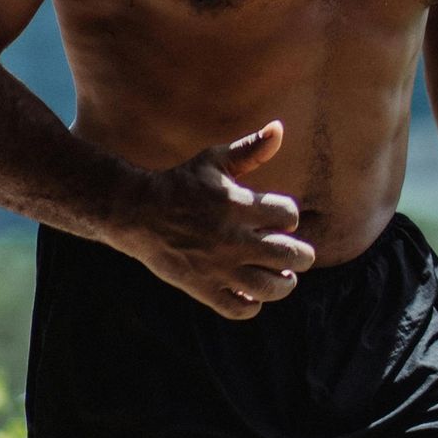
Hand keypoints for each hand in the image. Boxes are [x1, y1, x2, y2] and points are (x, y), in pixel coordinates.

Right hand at [123, 121, 315, 318]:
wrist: (136, 212)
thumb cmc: (182, 184)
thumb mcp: (214, 160)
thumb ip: (250, 149)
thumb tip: (279, 128)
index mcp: (237, 205)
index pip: (289, 215)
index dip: (289, 216)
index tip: (278, 217)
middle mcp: (232, 239)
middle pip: (291, 256)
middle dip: (301, 256)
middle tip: (296, 255)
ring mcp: (218, 267)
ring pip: (271, 288)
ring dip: (283, 284)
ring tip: (281, 277)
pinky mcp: (203, 289)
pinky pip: (241, 310)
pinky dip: (252, 305)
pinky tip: (250, 292)